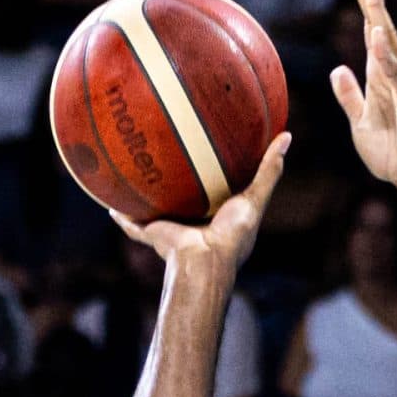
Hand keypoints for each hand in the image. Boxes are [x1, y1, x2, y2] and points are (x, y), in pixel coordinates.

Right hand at [108, 131, 290, 277]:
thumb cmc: (233, 235)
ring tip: (133, 172)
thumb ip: (270, 170)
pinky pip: (132, 224)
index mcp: (215, 216)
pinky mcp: (153, 235)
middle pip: (181, 198)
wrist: (205, 261)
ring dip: (144, 197)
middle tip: (167, 156)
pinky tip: (109, 202)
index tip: (207, 149)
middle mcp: (192, 222)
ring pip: (154, 210)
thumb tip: (287, 135)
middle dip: (175, 182)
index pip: (213, 189)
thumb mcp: (256, 198)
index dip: (211, 171)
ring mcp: (171, 229)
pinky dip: (122, 215)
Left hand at [330, 0, 396, 204]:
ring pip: (390, 43)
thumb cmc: (393, 152)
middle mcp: (395, 74)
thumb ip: (350, 96)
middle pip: (382, 26)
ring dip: (379, 14)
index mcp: (380, 76)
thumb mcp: (360, 122)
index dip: (366, 1)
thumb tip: (337, 69)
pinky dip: (386, 57)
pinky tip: (377, 37)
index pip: (371, 31)